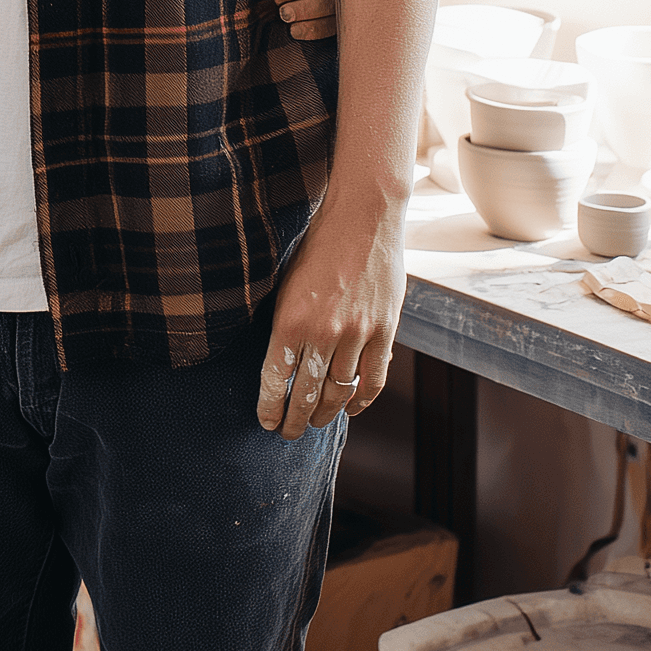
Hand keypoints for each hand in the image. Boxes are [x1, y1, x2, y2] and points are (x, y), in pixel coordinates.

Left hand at [257, 196, 405, 438]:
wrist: (362, 216)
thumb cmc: (317, 244)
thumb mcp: (285, 282)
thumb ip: (284, 323)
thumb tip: (279, 363)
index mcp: (289, 319)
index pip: (275, 380)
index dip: (269, 407)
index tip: (266, 423)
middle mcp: (323, 332)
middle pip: (307, 394)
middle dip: (294, 419)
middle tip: (288, 433)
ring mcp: (357, 334)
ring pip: (340, 392)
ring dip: (326, 414)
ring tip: (316, 423)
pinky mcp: (385, 330)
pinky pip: (374, 379)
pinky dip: (362, 399)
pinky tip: (352, 409)